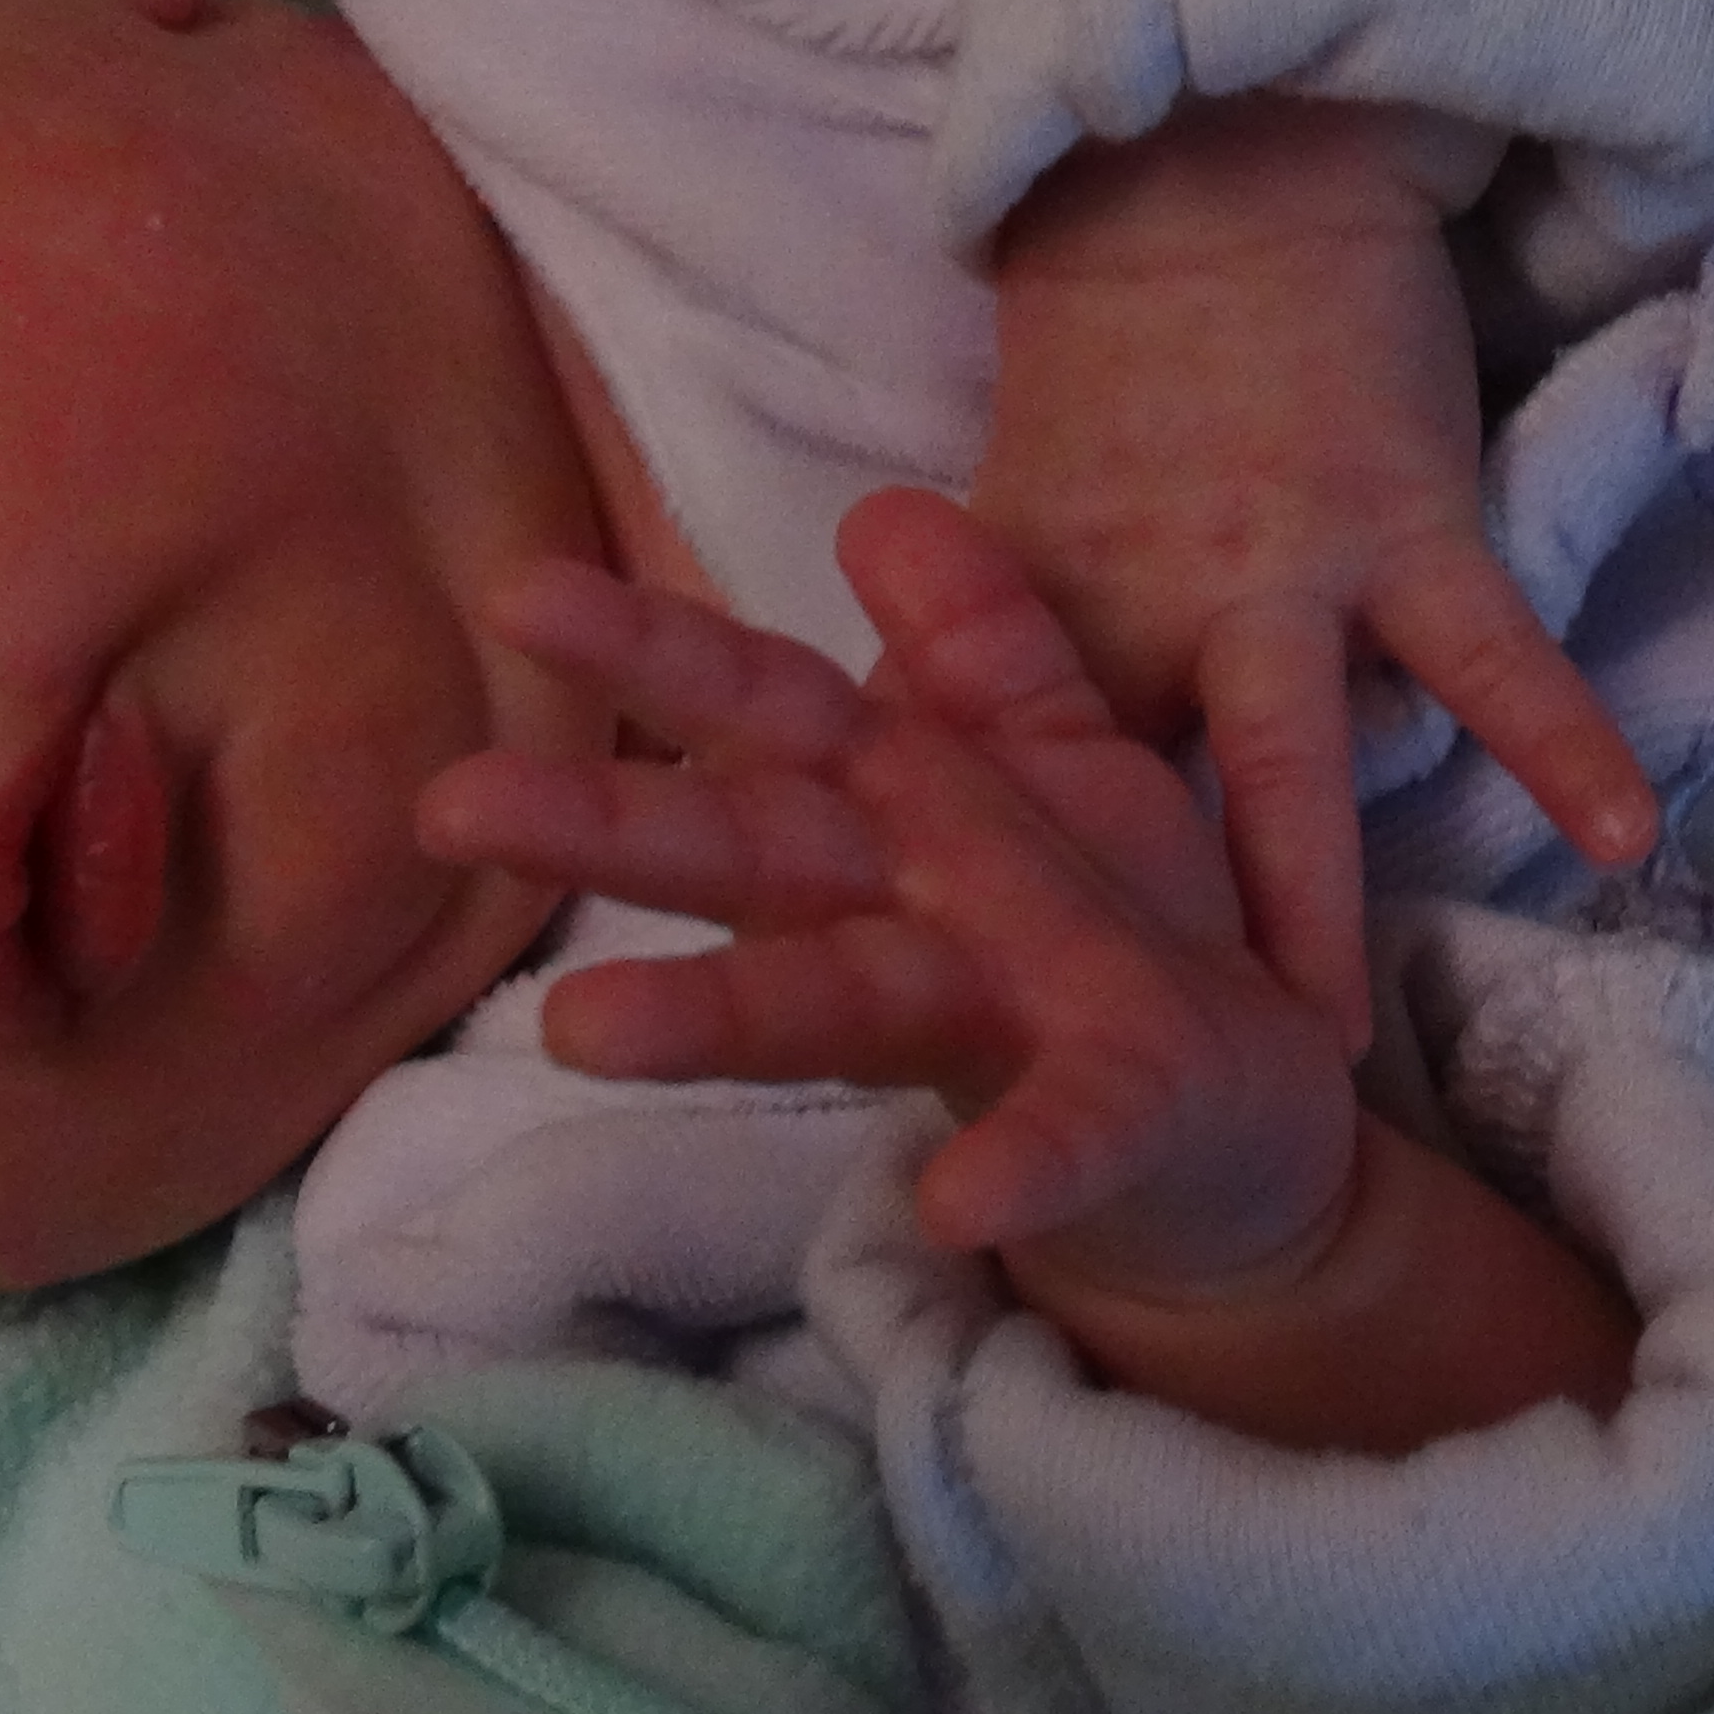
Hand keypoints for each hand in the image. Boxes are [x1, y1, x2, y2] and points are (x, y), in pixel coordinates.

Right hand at [423, 490, 1358, 1294]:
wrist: (1261, 1150)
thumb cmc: (1128, 946)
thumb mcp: (1070, 768)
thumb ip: (985, 649)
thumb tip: (880, 508)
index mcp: (914, 809)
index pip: (772, 712)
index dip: (661, 652)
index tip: (517, 596)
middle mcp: (922, 917)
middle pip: (758, 853)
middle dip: (614, 826)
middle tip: (451, 805)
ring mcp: (1011, 1024)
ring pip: (847, 998)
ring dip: (719, 1014)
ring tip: (582, 1028)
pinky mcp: (1119, 1121)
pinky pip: (1068, 1134)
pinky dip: (1015, 1165)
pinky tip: (957, 1205)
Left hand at [973, 98, 1658, 1040]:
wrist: (1221, 168)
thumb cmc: (1116, 355)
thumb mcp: (1003, 514)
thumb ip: (958, 654)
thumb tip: (867, 777)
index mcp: (1029, 614)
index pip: (977, 797)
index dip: (952, 923)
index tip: (919, 1048)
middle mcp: (1142, 604)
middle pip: (1115, 803)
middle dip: (1100, 950)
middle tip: (1090, 1102)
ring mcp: (1279, 567)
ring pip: (1289, 763)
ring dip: (1302, 906)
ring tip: (1323, 1057)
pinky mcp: (1405, 522)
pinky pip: (1493, 654)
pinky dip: (1562, 742)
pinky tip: (1626, 837)